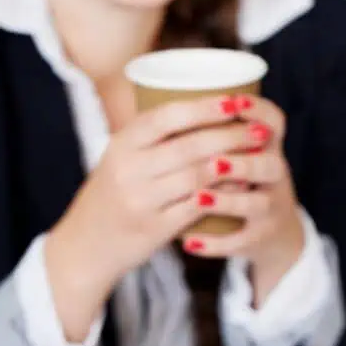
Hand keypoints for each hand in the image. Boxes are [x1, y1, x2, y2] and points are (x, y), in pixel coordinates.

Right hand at [46, 95, 259, 340]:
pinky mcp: (155, 228)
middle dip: (231, 135)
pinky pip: (198, 206)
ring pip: (198, 175)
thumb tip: (199, 101)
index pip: (166, 117)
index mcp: (122, 144)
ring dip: (234, 163)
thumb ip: (152, 136)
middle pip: (190, 146)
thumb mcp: (120, 158)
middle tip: (259, 130)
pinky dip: (224, 193)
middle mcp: (129, 169)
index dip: (204, 108)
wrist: (86, 245)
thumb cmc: (114, 193)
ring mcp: (141, 200)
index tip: (235, 101)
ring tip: (257, 155)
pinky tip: (243, 184)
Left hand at [179, 95, 304, 303]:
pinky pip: (239, 242)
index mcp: (268, 146)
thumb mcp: (240, 150)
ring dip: (228, 201)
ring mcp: (270, 209)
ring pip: (257, 204)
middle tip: (213, 160)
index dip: (258, 111)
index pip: (275, 121)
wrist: (270, 230)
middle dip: (240, 162)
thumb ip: (211, 124)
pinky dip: (213, 243)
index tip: (233, 103)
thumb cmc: (240, 179)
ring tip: (200, 198)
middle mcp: (276, 175)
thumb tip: (159, 84)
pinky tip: (189, 243)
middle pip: (268, 165)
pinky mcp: (259, 237)